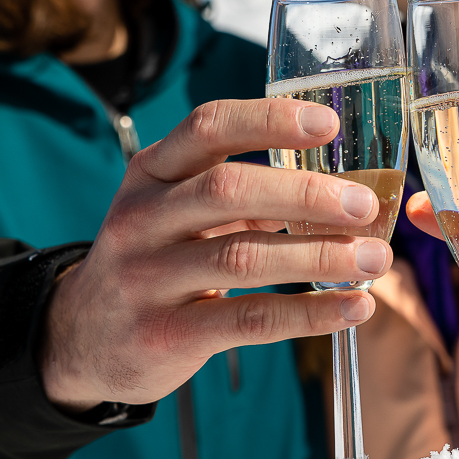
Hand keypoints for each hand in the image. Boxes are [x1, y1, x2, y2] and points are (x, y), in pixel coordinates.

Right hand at [40, 99, 392, 410]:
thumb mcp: (177, 208)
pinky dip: (309, 314)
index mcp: (152, 171)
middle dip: (306, 194)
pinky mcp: (163, 334)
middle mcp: (142, 217)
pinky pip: (248, 320)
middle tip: (366, 205)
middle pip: (227, 190)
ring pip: (242, 258)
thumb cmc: (155, 258)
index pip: (208, 126)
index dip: (269, 120)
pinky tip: (353, 308)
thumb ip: (243, 190)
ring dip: (319, 258)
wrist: (82, 338)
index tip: (329, 123)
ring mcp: (146, 277)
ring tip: (375, 259)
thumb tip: (346, 185)